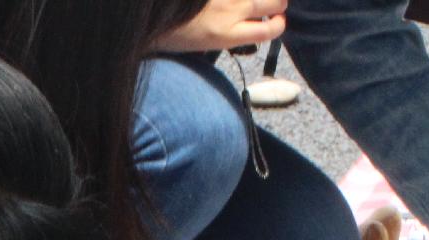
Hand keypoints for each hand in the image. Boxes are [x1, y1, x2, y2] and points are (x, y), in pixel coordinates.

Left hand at [156, 0, 287, 53]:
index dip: (278, 25)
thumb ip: (223, 35)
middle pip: (274, 3)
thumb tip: (240, 27)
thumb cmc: (167, 32)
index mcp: (226, 34)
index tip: (276, 22)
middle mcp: (232, 11)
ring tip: (260, 0)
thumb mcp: (197, 45)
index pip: (269, 30)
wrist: (150, 12)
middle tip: (271, 5)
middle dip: (278, 3)